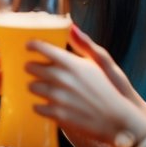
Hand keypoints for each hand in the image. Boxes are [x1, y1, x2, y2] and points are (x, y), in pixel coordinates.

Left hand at [24, 26, 145, 144]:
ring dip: (36, 87)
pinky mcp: (56, 114)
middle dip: (32, 68)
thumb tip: (71, 26)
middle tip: (36, 70)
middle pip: (31, 67)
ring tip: (44, 88)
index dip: (32, 45)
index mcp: (71, 63)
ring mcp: (57, 97)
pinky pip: (36, 106)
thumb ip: (82, 45)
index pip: (42, 48)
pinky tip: (49, 104)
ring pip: (31, 86)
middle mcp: (62, 78)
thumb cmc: (107, 89)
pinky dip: (41, 105)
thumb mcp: (97, 63)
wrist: (117, 119)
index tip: (29, 46)